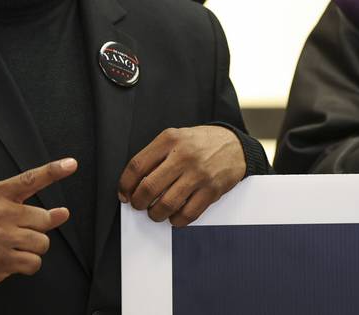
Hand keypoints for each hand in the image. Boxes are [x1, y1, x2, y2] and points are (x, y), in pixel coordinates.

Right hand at [0, 158, 75, 289]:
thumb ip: (27, 205)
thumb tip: (62, 212)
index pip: (30, 179)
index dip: (52, 171)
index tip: (71, 164)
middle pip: (44, 218)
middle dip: (39, 229)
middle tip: (21, 233)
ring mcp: (1, 236)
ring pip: (42, 242)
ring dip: (34, 249)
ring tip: (16, 248)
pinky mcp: (3, 259)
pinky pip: (34, 262)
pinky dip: (29, 265)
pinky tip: (14, 260)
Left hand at [117, 126, 244, 227]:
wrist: (234, 146)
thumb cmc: (199, 143)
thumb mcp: (175, 138)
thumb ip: (155, 155)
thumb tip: (133, 183)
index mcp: (169, 140)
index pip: (137, 166)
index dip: (125, 184)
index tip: (124, 194)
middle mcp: (183, 156)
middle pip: (149, 187)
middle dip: (138, 202)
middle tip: (138, 205)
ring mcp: (198, 174)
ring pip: (167, 204)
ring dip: (155, 214)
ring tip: (155, 212)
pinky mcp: (211, 191)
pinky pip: (188, 214)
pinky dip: (176, 220)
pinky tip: (173, 216)